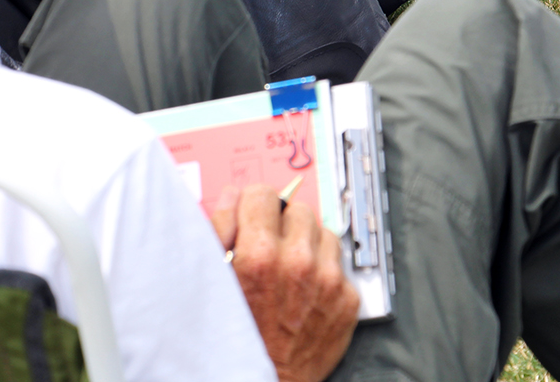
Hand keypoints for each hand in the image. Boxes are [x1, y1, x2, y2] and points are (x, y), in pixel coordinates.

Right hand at [211, 185, 359, 381]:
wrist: (267, 381)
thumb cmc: (235, 338)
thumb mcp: (212, 279)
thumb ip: (219, 230)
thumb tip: (231, 198)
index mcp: (259, 255)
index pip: (263, 195)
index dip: (253, 205)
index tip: (252, 216)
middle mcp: (298, 263)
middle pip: (298, 210)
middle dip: (282, 223)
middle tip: (270, 246)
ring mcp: (328, 281)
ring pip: (324, 232)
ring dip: (307, 243)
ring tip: (290, 268)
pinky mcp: (348, 299)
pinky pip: (340, 264)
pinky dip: (324, 270)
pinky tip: (305, 290)